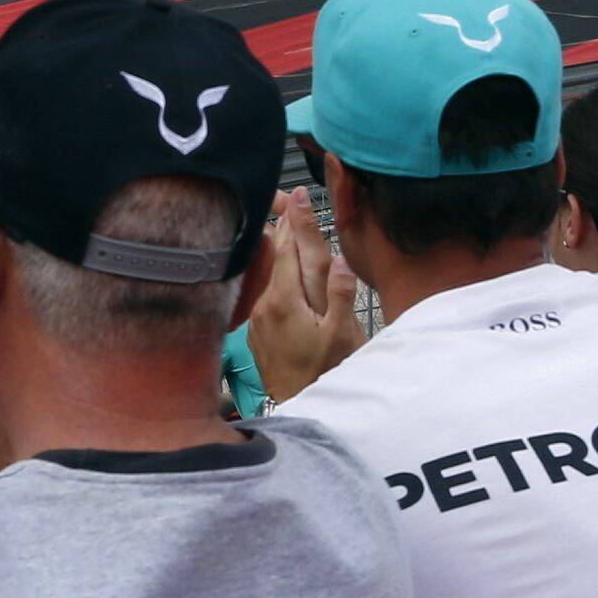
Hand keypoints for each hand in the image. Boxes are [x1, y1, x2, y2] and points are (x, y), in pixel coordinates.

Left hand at [246, 189, 363, 400]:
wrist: (294, 404)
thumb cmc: (323, 373)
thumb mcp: (340, 338)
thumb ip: (341, 295)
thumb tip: (339, 258)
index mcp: (288, 298)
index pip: (294, 248)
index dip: (299, 219)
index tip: (299, 193)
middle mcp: (267, 300)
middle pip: (276, 250)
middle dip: (284, 221)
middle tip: (286, 194)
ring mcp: (258, 311)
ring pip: (268, 266)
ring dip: (278, 242)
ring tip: (284, 217)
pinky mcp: (256, 322)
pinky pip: (263, 284)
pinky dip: (273, 266)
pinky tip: (278, 259)